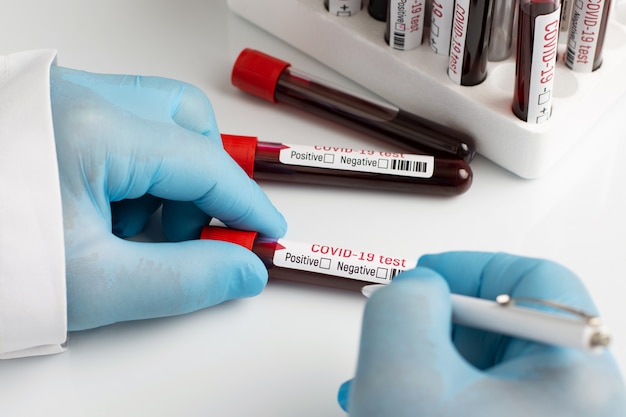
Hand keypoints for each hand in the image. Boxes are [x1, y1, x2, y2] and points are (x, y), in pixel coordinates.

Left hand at [50, 66, 286, 330]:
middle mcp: (77, 96)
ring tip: (134, 236)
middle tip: (201, 233)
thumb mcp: (94, 285)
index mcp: (93, 129)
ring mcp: (59, 99)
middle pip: (185, 122)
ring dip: (166, 180)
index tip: (265, 232)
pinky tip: (105, 218)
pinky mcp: (47, 113)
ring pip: (155, 122)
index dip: (246, 204)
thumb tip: (242, 268)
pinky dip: (132, 174)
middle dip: (205, 182)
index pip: (204, 163)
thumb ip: (187, 280)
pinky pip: (120, 128)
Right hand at [338, 252, 625, 415]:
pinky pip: (485, 400)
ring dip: (431, 361)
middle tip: (401, 334)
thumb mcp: (402, 376)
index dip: (469, 266)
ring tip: (387, 380)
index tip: (426, 276)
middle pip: (511, 324)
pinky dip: (440, 394)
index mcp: (576, 378)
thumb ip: (404, 302)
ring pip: (491, 366)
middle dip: (439, 323)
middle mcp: (580, 404)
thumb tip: (416, 286)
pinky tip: (403, 403)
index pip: (538, 278)